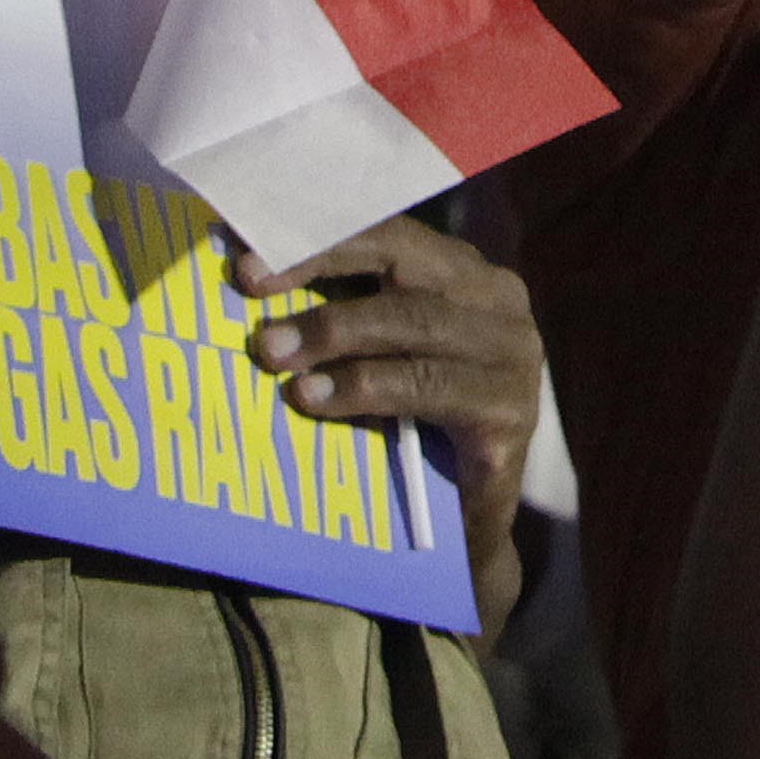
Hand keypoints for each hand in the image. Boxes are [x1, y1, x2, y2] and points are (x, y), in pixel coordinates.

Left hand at [241, 214, 548, 639]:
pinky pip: (426, 387)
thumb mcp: (373, 353)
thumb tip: (246, 275)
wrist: (461, 526)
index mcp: (463, 271)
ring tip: (273, 356)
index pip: (387, 233)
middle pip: (402, 263)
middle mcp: (499, 299)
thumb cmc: (404, 425)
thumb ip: (338, 310)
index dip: (318, 240)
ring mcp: (513, 354)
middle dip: (321, 275)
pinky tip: (314, 400)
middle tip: (257, 307)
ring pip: (412, 322)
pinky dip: (363, 387)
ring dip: (333, 334)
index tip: (249, 262)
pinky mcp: (510, 410)